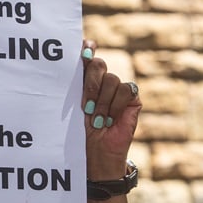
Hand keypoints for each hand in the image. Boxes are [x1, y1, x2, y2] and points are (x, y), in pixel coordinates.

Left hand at [81, 40, 141, 180]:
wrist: (94, 154)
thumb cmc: (77, 133)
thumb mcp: (70, 107)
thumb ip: (71, 84)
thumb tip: (74, 60)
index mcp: (81, 80)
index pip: (85, 55)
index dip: (86, 48)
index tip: (84, 49)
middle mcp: (100, 81)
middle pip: (98, 64)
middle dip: (90, 84)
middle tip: (85, 106)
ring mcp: (117, 89)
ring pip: (111, 79)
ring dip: (102, 102)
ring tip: (96, 120)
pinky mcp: (131, 99)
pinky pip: (127, 89)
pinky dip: (116, 104)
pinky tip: (109, 119)